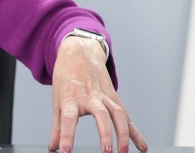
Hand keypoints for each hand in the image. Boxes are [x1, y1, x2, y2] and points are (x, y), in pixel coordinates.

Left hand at [49, 36, 147, 152]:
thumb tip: (53, 148)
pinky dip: (135, 132)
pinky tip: (142, 147)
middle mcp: (89, 97)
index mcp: (71, 98)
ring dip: (123, 134)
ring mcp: (105, 96)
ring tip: (123, 152)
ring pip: (118, 113)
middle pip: (100, 114)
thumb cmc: (66, 78)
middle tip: (107, 152)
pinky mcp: (115, 98)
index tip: (65, 151)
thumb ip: (57, 126)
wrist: (79, 52)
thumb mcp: (58, 100)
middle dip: (105, 134)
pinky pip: (126, 116)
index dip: (66, 136)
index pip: (67, 119)